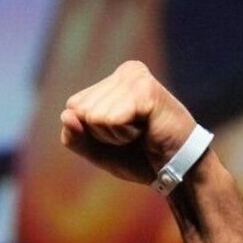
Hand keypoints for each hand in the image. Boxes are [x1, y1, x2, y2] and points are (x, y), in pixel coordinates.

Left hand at [60, 60, 197, 183]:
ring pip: (94, 115)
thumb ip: (74, 136)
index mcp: (112, 80)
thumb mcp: (96, 149)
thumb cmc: (138, 156)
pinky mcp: (145, 90)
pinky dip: (124, 134)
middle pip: (81, 110)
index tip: (121, 132)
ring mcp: (136, 78)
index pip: (73, 106)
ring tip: (141, 131)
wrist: (175, 170)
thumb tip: (66, 115)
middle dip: (103, 133)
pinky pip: (110, 119)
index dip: (91, 131)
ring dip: (115, 135)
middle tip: (133, 134)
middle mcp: (125, 72)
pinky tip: (146, 130)